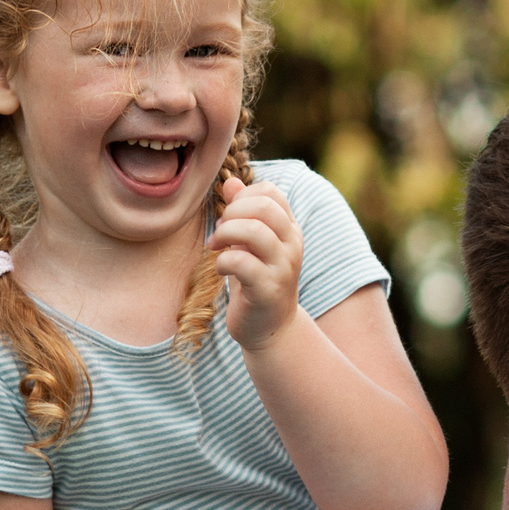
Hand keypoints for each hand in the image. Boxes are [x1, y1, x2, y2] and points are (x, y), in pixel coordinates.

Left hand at [210, 177, 305, 349]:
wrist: (269, 327)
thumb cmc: (255, 280)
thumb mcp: (249, 243)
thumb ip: (242, 212)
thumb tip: (230, 182)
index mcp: (289, 228)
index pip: (270, 192)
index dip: (242, 197)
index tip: (228, 217)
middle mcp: (292, 245)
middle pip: (264, 206)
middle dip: (231, 213)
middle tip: (219, 231)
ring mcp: (283, 268)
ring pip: (254, 231)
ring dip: (225, 234)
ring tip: (216, 247)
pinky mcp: (268, 290)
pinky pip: (242, 263)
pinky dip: (222, 262)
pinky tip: (220, 270)